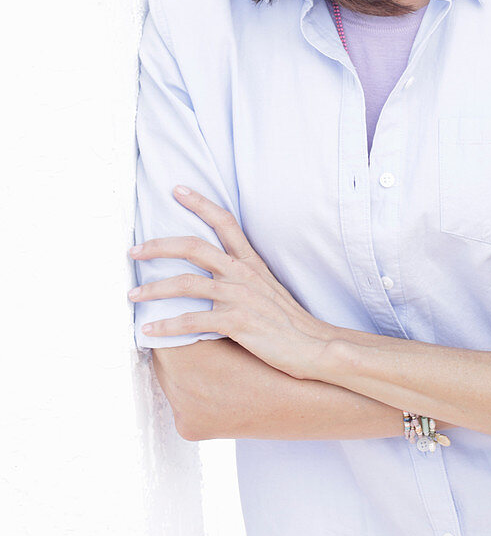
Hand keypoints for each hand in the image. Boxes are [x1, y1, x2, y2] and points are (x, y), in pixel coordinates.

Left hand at [128, 187, 338, 379]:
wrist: (314, 345)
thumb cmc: (288, 321)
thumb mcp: (267, 288)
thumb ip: (242, 277)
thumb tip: (216, 274)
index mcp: (250, 261)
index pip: (224, 221)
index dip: (200, 202)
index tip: (177, 190)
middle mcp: (242, 273)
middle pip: (193, 247)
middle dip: (159, 246)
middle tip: (134, 251)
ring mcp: (239, 296)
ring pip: (186, 283)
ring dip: (153, 289)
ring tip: (131, 295)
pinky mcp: (237, 322)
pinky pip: (192, 321)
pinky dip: (167, 326)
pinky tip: (150, 330)